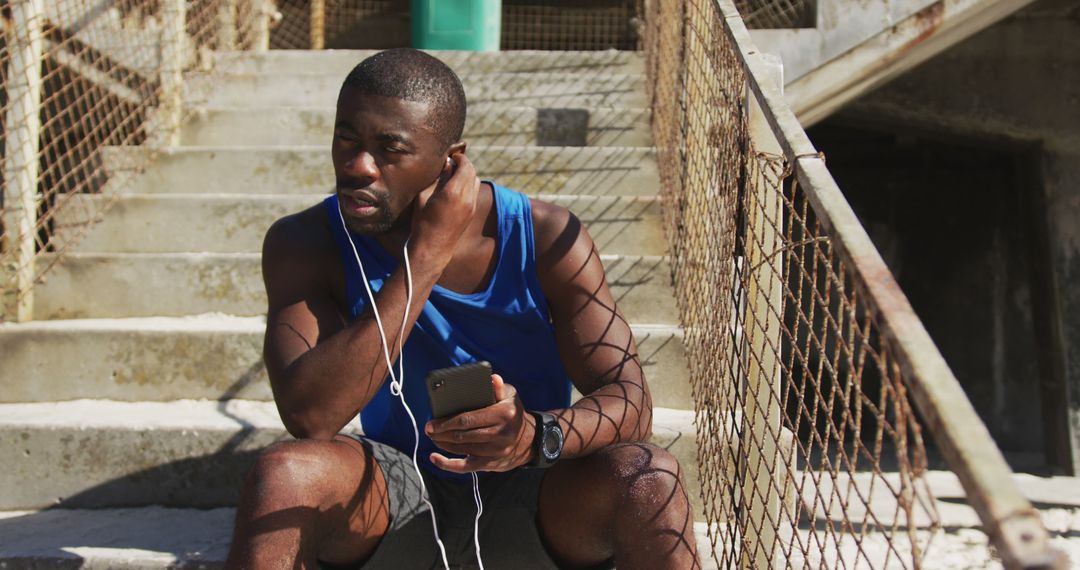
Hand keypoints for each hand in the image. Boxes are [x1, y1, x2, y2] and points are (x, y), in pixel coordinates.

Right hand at [410, 151, 480, 268]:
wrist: (432, 247)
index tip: (452, 156)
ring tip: (453, 175)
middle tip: (452, 163)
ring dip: (467, 175)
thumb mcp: (424, 196)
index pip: (465, 166)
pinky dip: (468, 185)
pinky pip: (474, 192)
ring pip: (475, 182)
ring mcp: (471, 206)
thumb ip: (438, 178)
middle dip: (464, 165)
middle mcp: (467, 198)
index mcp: (454, 192)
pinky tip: (455, 188)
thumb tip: (446, 165)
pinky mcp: (471, 213)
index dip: (459, 157)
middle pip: (472, 172)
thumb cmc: (422, 221)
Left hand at [425, 374, 534, 472]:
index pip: (468, 419)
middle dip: (441, 433)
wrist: (530, 440)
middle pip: (462, 435)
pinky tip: (435, 458)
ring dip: (443, 444)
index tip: (432, 422)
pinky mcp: (492, 463)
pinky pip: (467, 467)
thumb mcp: (510, 396)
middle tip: (429, 429)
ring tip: (433, 437)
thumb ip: (498, 387)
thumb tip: (492, 378)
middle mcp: (500, 434)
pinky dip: (448, 464)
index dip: (447, 422)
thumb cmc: (513, 413)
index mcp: (503, 414)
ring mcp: (496, 450)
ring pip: (462, 449)